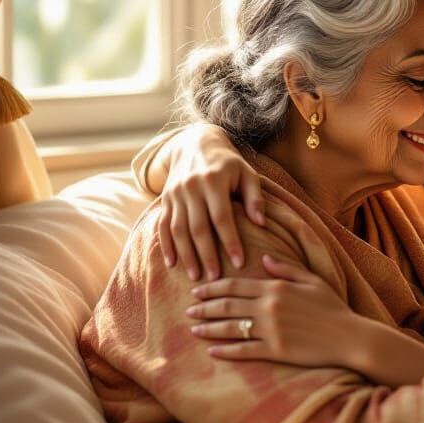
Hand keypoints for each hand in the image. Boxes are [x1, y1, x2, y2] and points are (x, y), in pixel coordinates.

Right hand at [159, 124, 264, 279]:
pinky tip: (172, 264)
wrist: (195, 144)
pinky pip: (163, 226)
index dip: (230, 241)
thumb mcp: (247, 173)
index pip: (222, 217)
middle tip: (215, 278)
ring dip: (186, 255)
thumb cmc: (229, 164)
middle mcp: (191, 187)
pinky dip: (166, 246)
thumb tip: (260, 223)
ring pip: (178, 230)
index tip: (239, 263)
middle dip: (206, 254)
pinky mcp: (165, 200)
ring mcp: (175, 194)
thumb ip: (254, 198)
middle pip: (198, 227)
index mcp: (214, 181)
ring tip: (196, 277)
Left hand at [186, 255, 361, 366]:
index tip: (197, 290)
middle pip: (228, 305)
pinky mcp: (276, 351)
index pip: (235, 285)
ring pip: (231, 328)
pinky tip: (212, 350)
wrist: (349, 337)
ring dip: (209, 328)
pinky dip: (226, 350)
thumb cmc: (333, 308)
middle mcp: (269, 307)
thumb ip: (286, 269)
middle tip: (188, 309)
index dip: (213, 288)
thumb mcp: (312, 280)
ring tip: (193, 329)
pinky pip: (245, 350)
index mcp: (276, 287)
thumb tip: (263, 258)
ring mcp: (271, 330)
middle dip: (205, 307)